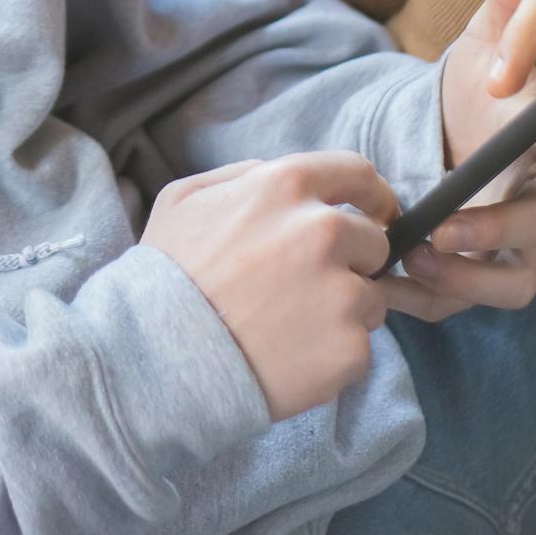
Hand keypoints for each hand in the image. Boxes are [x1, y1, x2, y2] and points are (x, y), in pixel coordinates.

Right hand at [141, 151, 399, 419]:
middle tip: (307, 287)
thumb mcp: (184, 199)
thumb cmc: (167, 276)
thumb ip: (241, 176)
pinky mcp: (349, 348)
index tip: (376, 214)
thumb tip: (277, 176)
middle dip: (351, 261)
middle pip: (374, 242)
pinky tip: (290, 357)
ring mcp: (341, 292)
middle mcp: (323, 231)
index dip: (372, 196)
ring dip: (343, 310)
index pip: (359, 175)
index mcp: (287, 186)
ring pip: (371, 298)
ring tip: (290, 327)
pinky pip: (359, 346)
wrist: (159, 360)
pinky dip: (333, 354)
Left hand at [408, 0, 535, 320]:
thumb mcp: (484, 40)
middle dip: (498, 226)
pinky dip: (427, 298)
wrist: (434, 140)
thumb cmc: (474, 91)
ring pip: (516, 279)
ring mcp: (509, 241)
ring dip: (469, 276)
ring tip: (414, 256)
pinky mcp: (474, 275)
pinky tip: (386, 281)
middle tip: (445, 223)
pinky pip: (464, 302)